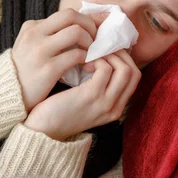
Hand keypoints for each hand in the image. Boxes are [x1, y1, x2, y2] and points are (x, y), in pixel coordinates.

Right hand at [11, 9, 98, 110]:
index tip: (96, 30)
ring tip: (91, 54)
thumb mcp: (30, 48)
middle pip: (72, 16)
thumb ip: (49, 36)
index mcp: (31, 27)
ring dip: (90, 42)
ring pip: (76, 32)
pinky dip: (87, 58)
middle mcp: (35, 34)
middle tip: (96, 40)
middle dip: (90, 25)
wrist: (6, 96)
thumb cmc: (24, 73)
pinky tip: (88, 65)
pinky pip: (76, 55)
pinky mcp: (48, 69)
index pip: (66, 14)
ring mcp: (41, 51)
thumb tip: (80, 26)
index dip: (86, 20)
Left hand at [24, 50, 140, 140]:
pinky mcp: (92, 96)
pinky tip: (82, 62)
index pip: (134, 78)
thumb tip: (105, 57)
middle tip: (101, 48)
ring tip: (91, 56)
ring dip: (108, 55)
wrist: (43, 128)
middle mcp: (115, 108)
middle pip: (134, 72)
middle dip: (119, 54)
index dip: (124, 59)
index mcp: (116, 108)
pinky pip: (105, 68)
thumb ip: (98, 86)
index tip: (107, 51)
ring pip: (124, 69)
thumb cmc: (59, 111)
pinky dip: (96, 59)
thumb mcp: (86, 101)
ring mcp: (105, 103)